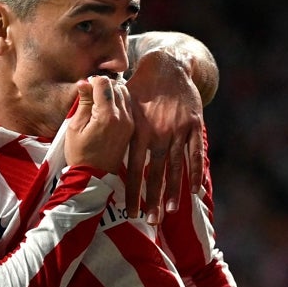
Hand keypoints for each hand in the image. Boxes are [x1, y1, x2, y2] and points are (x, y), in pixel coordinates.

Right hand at [66, 75, 133, 174]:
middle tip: (91, 95)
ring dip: (112, 93)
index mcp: (107, 115)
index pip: (104, 83)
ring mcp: (130, 122)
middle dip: (103, 86)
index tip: (85, 89)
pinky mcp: (132, 128)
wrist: (94, 177)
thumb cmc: (80, 154)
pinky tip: (107, 110)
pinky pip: (128, 105)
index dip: (92, 82)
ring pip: (125, 94)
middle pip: (117, 86)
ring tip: (99, 103)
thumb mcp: (75, 127)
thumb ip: (83, 103)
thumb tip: (84, 82)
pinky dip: (119, 102)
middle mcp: (123, 116)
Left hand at [124, 46, 209, 223]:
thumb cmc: (140, 87)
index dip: (133, 191)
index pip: (134, 168)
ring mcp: (178, 129)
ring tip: (168, 212)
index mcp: (139, 130)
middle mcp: (159, 132)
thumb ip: (111, 125)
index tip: (130, 212)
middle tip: (150, 221)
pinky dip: (195, 172)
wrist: (168, 65)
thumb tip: (91, 140)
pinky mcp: (194, 124)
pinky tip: (194, 191)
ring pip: (176, 166)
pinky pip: (196, 153)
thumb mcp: (123, 105)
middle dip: (152, 199)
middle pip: (156, 173)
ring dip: (173, 191)